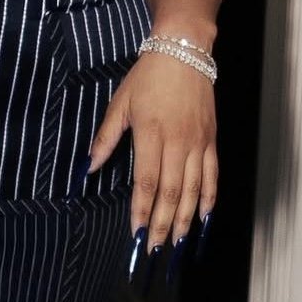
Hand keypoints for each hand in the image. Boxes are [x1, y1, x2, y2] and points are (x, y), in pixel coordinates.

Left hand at [86, 51, 216, 252]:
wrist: (183, 51)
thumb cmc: (148, 76)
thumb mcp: (120, 102)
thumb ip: (106, 137)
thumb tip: (89, 166)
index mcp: (151, 133)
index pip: (146, 182)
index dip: (141, 211)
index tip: (136, 234)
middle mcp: (177, 142)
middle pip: (171, 192)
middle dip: (161, 224)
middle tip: (154, 250)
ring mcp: (197, 142)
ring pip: (193, 189)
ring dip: (184, 219)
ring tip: (176, 243)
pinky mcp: (211, 139)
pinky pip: (212, 175)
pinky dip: (209, 198)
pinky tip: (204, 217)